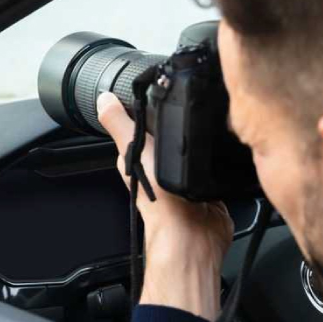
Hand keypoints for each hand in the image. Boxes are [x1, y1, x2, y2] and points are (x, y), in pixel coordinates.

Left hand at [97, 92, 233, 319]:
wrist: (192, 231)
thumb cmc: (159, 197)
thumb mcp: (133, 149)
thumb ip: (119, 124)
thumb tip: (103, 99)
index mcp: (138, 157)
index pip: (140, 125)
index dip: (147, 108)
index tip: (159, 90)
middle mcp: (159, 166)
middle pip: (168, 134)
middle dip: (176, 121)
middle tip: (187, 105)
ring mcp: (183, 177)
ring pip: (190, 148)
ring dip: (197, 139)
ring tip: (204, 125)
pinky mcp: (205, 185)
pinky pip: (211, 164)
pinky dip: (216, 157)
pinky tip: (219, 147)